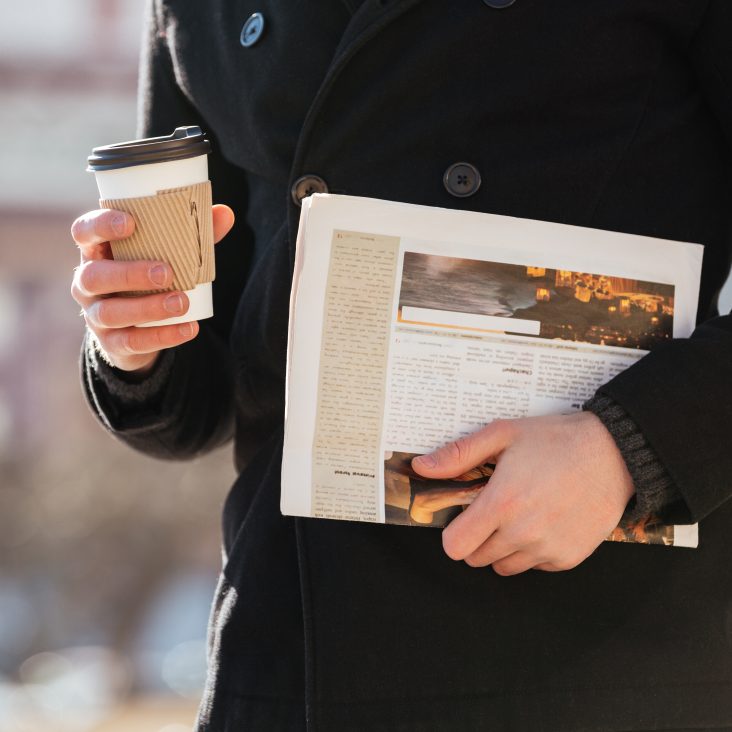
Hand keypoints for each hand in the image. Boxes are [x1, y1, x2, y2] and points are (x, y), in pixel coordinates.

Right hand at [70, 204, 234, 373]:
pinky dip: (163, 335)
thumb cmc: (149, 279)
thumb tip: (224, 214)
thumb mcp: (165, 256)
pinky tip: (188, 328)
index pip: (84, 232)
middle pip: (94, 275)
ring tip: (181, 302)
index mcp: (97, 252)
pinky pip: (131, 342)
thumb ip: (191, 236)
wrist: (138, 330)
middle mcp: (87, 282)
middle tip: (166, 272)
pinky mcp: (112, 342)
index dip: (101, 225)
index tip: (130, 222)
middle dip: (129, 274)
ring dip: (147, 308)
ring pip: (110, 313)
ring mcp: (96, 314)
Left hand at [412, 412, 634, 574]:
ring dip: (504, 547)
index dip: (454, 533)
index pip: (455, 547)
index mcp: (501, 503)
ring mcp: (547, 549)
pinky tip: (544, 521)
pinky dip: (533, 551)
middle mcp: (522, 533)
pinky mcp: (569, 558)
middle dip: (478, 537)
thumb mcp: (503, 434)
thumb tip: (421, 467)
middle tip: (495, 509)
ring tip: (521, 514)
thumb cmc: (555, 440)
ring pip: (504, 566)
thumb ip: (458, 454)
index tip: (465, 516)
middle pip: (477, 558)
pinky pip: (535, 566)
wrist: (615, 453)